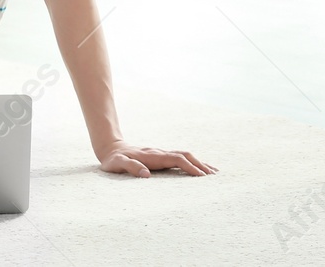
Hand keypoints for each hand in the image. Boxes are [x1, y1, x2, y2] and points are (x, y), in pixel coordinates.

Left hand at [97, 141, 217, 177]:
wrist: (111, 147)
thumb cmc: (113, 159)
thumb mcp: (117, 163)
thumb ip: (130, 167)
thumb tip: (146, 174)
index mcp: (152, 156)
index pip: (176, 159)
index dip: (189, 167)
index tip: (201, 176)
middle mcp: (160, 153)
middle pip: (185, 155)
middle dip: (200, 164)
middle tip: (214, 176)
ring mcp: (161, 153)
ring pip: (185, 155)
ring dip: (199, 162)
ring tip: (214, 172)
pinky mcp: (161, 157)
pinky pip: (180, 158)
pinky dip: (192, 162)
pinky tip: (199, 168)